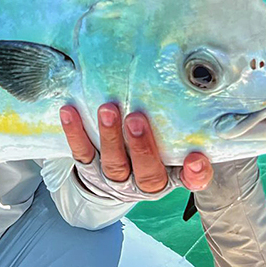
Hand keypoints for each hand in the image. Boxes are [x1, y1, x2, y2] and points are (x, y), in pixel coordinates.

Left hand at [60, 103, 212, 200]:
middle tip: (136, 119)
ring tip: (107, 110)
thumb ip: (176, 125)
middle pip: (147, 172)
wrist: (112, 180)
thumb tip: (186, 83)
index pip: (190, 180)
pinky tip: (69, 111)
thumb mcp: (167, 144)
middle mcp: (144, 183)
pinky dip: (75, 132)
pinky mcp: (90, 169)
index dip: (195, 173)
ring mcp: (116, 178)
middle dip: (142, 146)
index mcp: (170, 176)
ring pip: (114, 163)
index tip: (196, 158)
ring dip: (110, 135)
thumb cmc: (147, 151)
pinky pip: (82, 152)